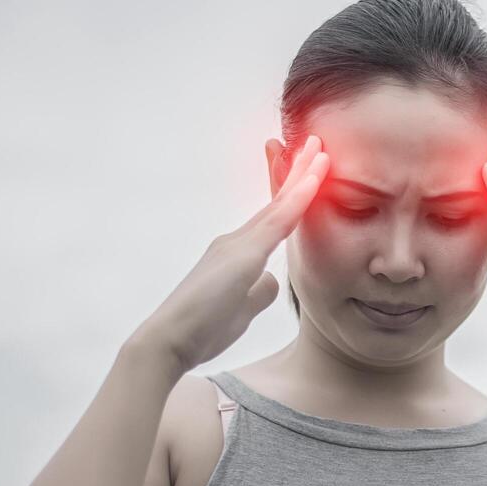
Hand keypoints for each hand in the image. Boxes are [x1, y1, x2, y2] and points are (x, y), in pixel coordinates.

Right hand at [133, 135, 329, 372]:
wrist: (167, 342)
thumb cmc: (200, 331)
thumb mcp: (241, 310)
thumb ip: (258, 292)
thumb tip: (272, 281)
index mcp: (238, 255)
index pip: (273, 218)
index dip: (292, 194)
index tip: (309, 171)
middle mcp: (235, 241)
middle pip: (276, 203)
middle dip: (297, 172)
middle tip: (314, 143)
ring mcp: (237, 245)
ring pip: (279, 205)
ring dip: (302, 175)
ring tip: (319, 147)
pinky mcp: (241, 256)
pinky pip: (278, 221)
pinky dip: (298, 198)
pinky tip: (315, 179)